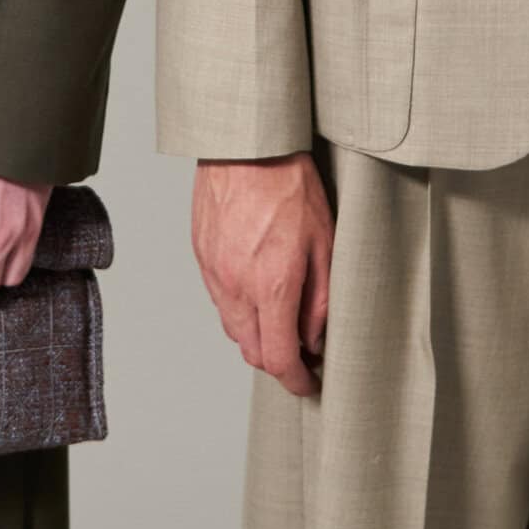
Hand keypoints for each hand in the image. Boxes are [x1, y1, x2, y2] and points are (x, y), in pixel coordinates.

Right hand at [192, 153, 333, 397]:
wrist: (247, 146)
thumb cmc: (290, 185)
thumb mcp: (325, 243)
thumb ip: (320, 299)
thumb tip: (315, 338)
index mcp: (272, 287)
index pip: (278, 359)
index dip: (296, 380)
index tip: (309, 382)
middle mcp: (237, 287)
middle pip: (251, 352)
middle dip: (276, 360)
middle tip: (299, 349)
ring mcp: (214, 272)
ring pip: (232, 328)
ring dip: (256, 333)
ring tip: (280, 314)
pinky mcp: (202, 256)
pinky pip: (219, 298)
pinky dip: (239, 306)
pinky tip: (257, 285)